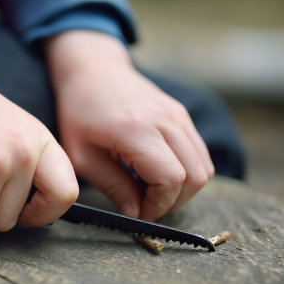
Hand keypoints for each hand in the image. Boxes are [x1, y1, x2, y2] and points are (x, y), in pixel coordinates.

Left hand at [45, 31, 213, 220]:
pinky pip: (199, 154)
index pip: (171, 179)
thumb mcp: (82, 156)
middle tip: (145, 206)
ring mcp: (179, 115)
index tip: (138, 213)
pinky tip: (157, 174)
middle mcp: (166, 120)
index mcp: (137, 130)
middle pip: (196, 177)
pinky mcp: (182, 115)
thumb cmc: (79, 112)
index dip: (158, 205)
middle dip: (173, 202)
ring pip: (204, 168)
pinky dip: (186, 173)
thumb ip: (112, 186)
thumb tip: (136, 213)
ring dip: (182, 190)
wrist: (93, 70)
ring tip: (150, 191)